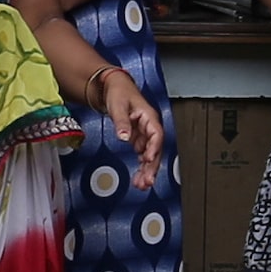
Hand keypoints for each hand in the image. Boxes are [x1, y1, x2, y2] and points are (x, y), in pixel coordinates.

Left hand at [91, 72, 168, 188]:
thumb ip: (122, 122)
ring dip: (147, 170)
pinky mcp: (138, 138)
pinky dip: (141, 166)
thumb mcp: (118, 106)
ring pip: (150, 155)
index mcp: (149, 117)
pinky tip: (139, 177)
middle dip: (152, 167)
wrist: (113, 87)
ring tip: (142, 184)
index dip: (154, 148)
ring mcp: (144, 134)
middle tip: (147, 181)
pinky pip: (142, 155)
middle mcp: (149, 127)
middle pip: (155, 149)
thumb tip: (124, 136)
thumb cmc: (119, 92)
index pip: (157, 135)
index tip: (149, 160)